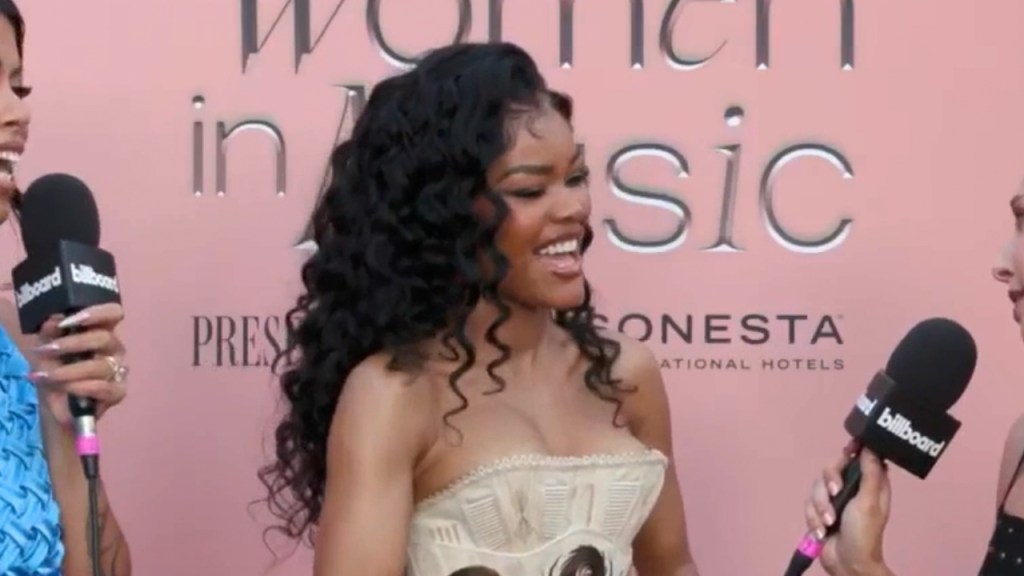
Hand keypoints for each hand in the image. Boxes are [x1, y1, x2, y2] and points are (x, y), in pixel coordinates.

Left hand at [26, 303, 128, 425]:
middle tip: (47, 350)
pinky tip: (63, 389)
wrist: (54, 403)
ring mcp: (118, 370)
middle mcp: (113, 348)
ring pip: (101, 366)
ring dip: (69, 371)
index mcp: (100, 330)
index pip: (113, 313)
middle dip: (72, 344)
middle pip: (104, 338)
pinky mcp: (118, 392)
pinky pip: (103, 388)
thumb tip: (53, 320)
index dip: (96, 313)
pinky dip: (79, 388)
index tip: (68, 321)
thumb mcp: (45, 348)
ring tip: (46, 376)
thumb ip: (49, 333)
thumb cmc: (54, 369)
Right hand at [805, 447, 891, 575]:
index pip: (858, 457)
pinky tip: (822, 532)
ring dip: (821, 508)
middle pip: (831, 469)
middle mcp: (851, 488)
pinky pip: (809, 504)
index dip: (851, 452)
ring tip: (828, 523)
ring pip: (817, 488)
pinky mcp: (821, 511)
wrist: (847, 563)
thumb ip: (869, 473)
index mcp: (869, 483)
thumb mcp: (869, 502)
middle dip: (829, 484)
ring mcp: (835, 500)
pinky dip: (814, 519)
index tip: (847, 452)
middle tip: (835, 494)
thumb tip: (871, 445)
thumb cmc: (864, 533)